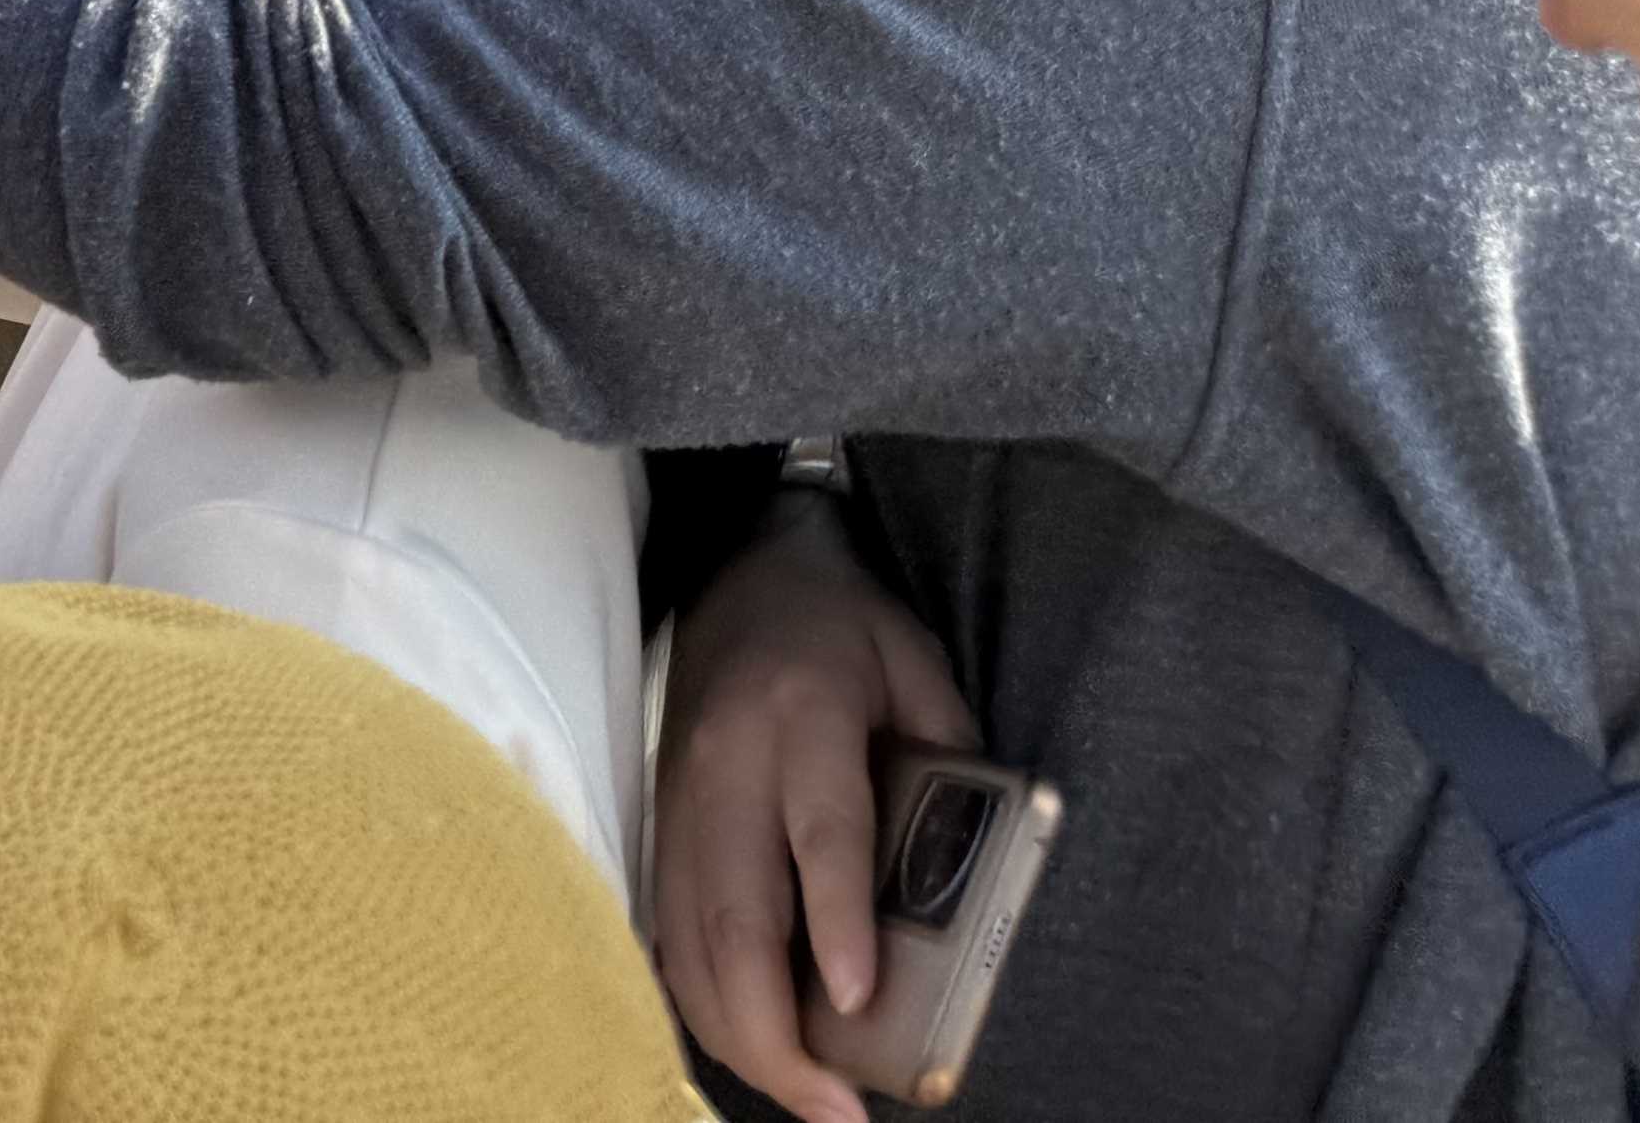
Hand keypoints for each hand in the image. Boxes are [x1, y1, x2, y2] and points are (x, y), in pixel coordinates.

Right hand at [653, 491, 974, 1122]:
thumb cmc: (842, 625)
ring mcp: (679, 799)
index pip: (818, 831)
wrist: (739, 571)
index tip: (859, 1001)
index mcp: (799, 715)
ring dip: (737, 1033)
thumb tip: (978, 862)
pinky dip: (703, 1002)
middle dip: (776, 1024)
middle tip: (836, 1106)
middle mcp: (725, 766)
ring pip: (689, 936)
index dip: (836, 919)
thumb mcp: (917, 661)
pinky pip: (669, 931)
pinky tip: (748, 1050)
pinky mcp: (661, 825)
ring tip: (805, 1099)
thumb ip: (952, 752)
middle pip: (733, 911)